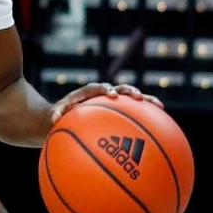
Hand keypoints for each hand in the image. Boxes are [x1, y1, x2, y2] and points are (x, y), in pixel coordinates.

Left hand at [49, 82, 163, 125]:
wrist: (64, 114)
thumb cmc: (60, 114)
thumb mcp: (55, 113)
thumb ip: (56, 113)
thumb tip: (54, 119)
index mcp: (88, 92)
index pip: (98, 88)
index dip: (105, 89)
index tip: (111, 95)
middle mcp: (103, 94)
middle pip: (119, 88)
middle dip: (129, 91)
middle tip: (137, 97)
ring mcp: (113, 101)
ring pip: (130, 98)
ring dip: (145, 100)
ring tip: (158, 106)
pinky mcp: (119, 110)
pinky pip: (134, 112)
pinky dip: (146, 115)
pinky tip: (159, 124)